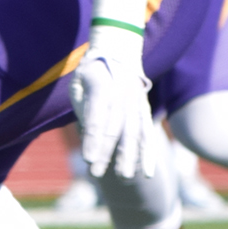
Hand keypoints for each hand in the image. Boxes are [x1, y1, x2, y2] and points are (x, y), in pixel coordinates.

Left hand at [71, 0, 156, 180]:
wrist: (119, 51)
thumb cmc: (91, 72)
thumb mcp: (79, 83)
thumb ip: (84, 107)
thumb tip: (91, 137)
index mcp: (102, 82)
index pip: (98, 114)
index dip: (93, 137)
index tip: (87, 158)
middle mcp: (123, 91)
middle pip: (116, 126)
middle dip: (107, 151)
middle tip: (96, 172)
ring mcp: (136, 99)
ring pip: (135, 131)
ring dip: (129, 155)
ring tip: (124, 177)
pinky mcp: (143, 108)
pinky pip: (147, 132)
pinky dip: (148, 153)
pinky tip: (146, 172)